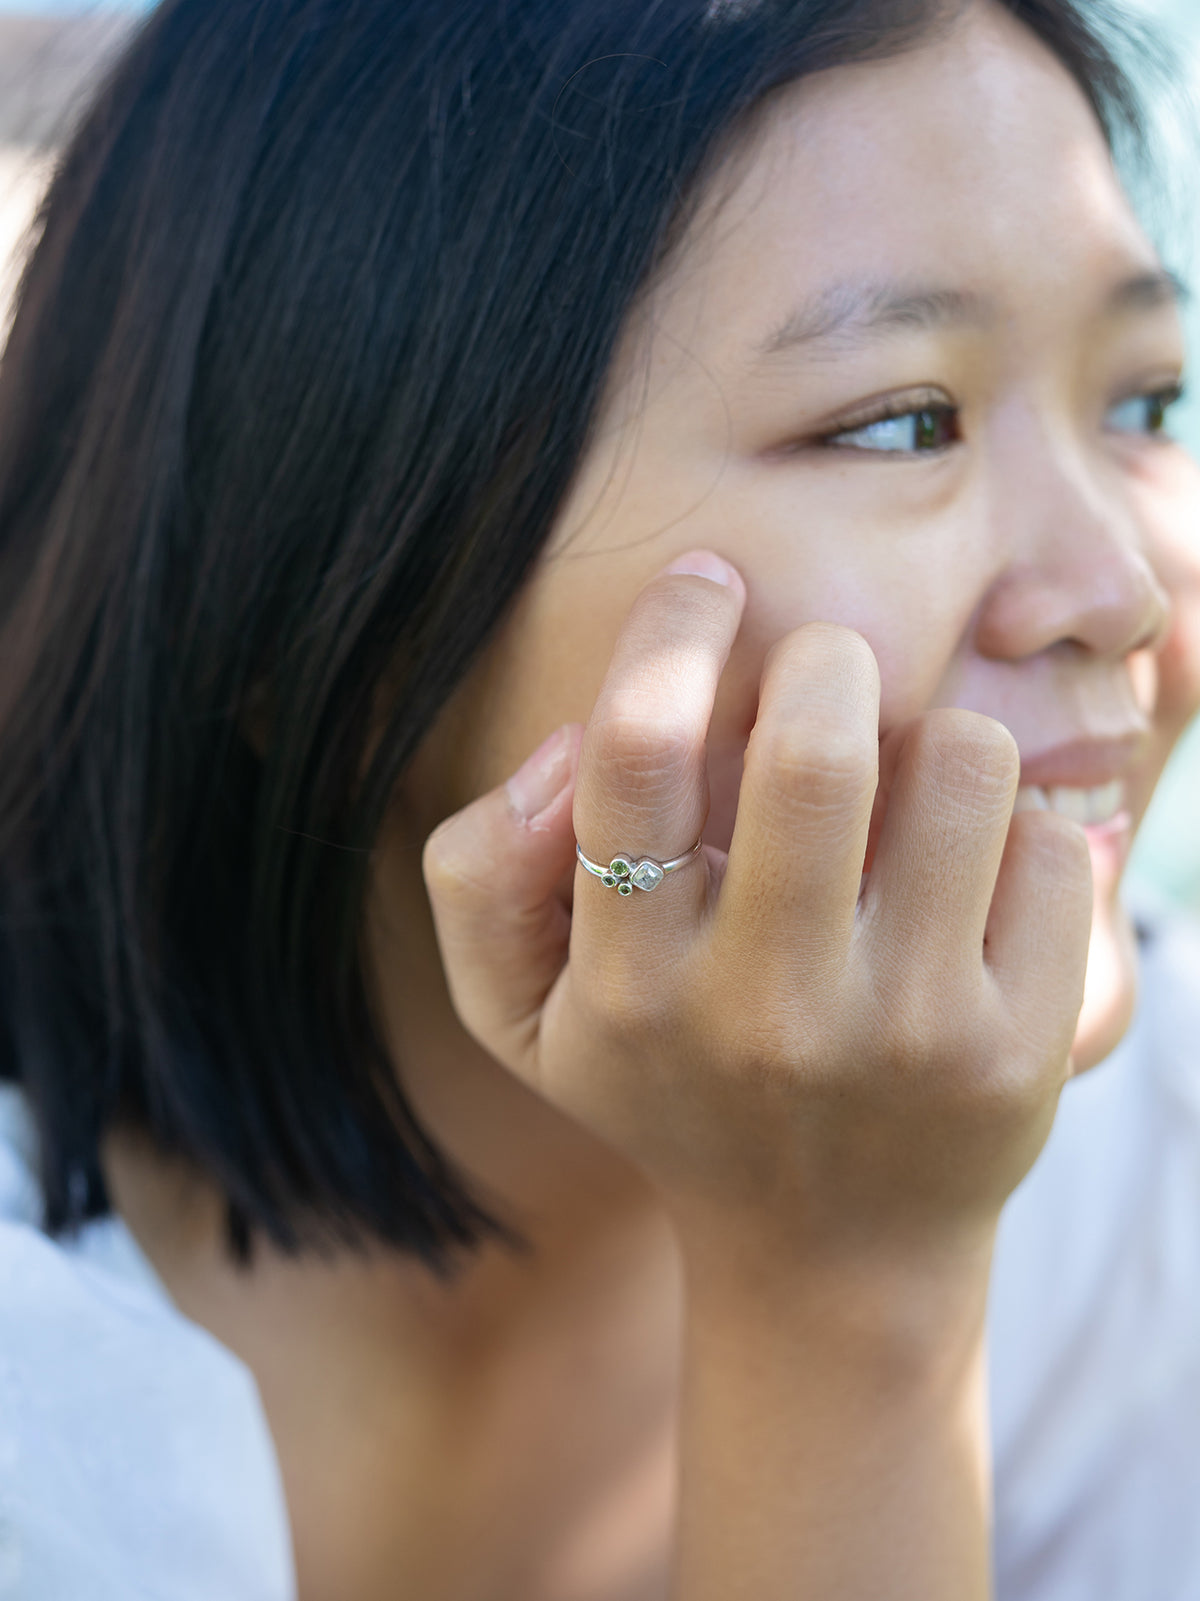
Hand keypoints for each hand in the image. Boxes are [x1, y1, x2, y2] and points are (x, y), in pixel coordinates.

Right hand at [422, 552, 1092, 1275]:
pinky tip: (968, 887)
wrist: (827, 1253)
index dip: (673, 632)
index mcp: (627, 986)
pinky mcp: (1015, 1050)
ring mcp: (900, 1036)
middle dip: (827, 660)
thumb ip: (478, 872)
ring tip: (903, 792)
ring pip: (959, 766)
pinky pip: (1049, 848)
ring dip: (936, 736)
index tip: (709, 579)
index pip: (639, 756)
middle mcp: (762, 1013)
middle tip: (826, 675)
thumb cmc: (669, 1090)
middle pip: (815, 747)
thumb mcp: (521, 1016)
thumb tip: (563, 742)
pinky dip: (1014, 831)